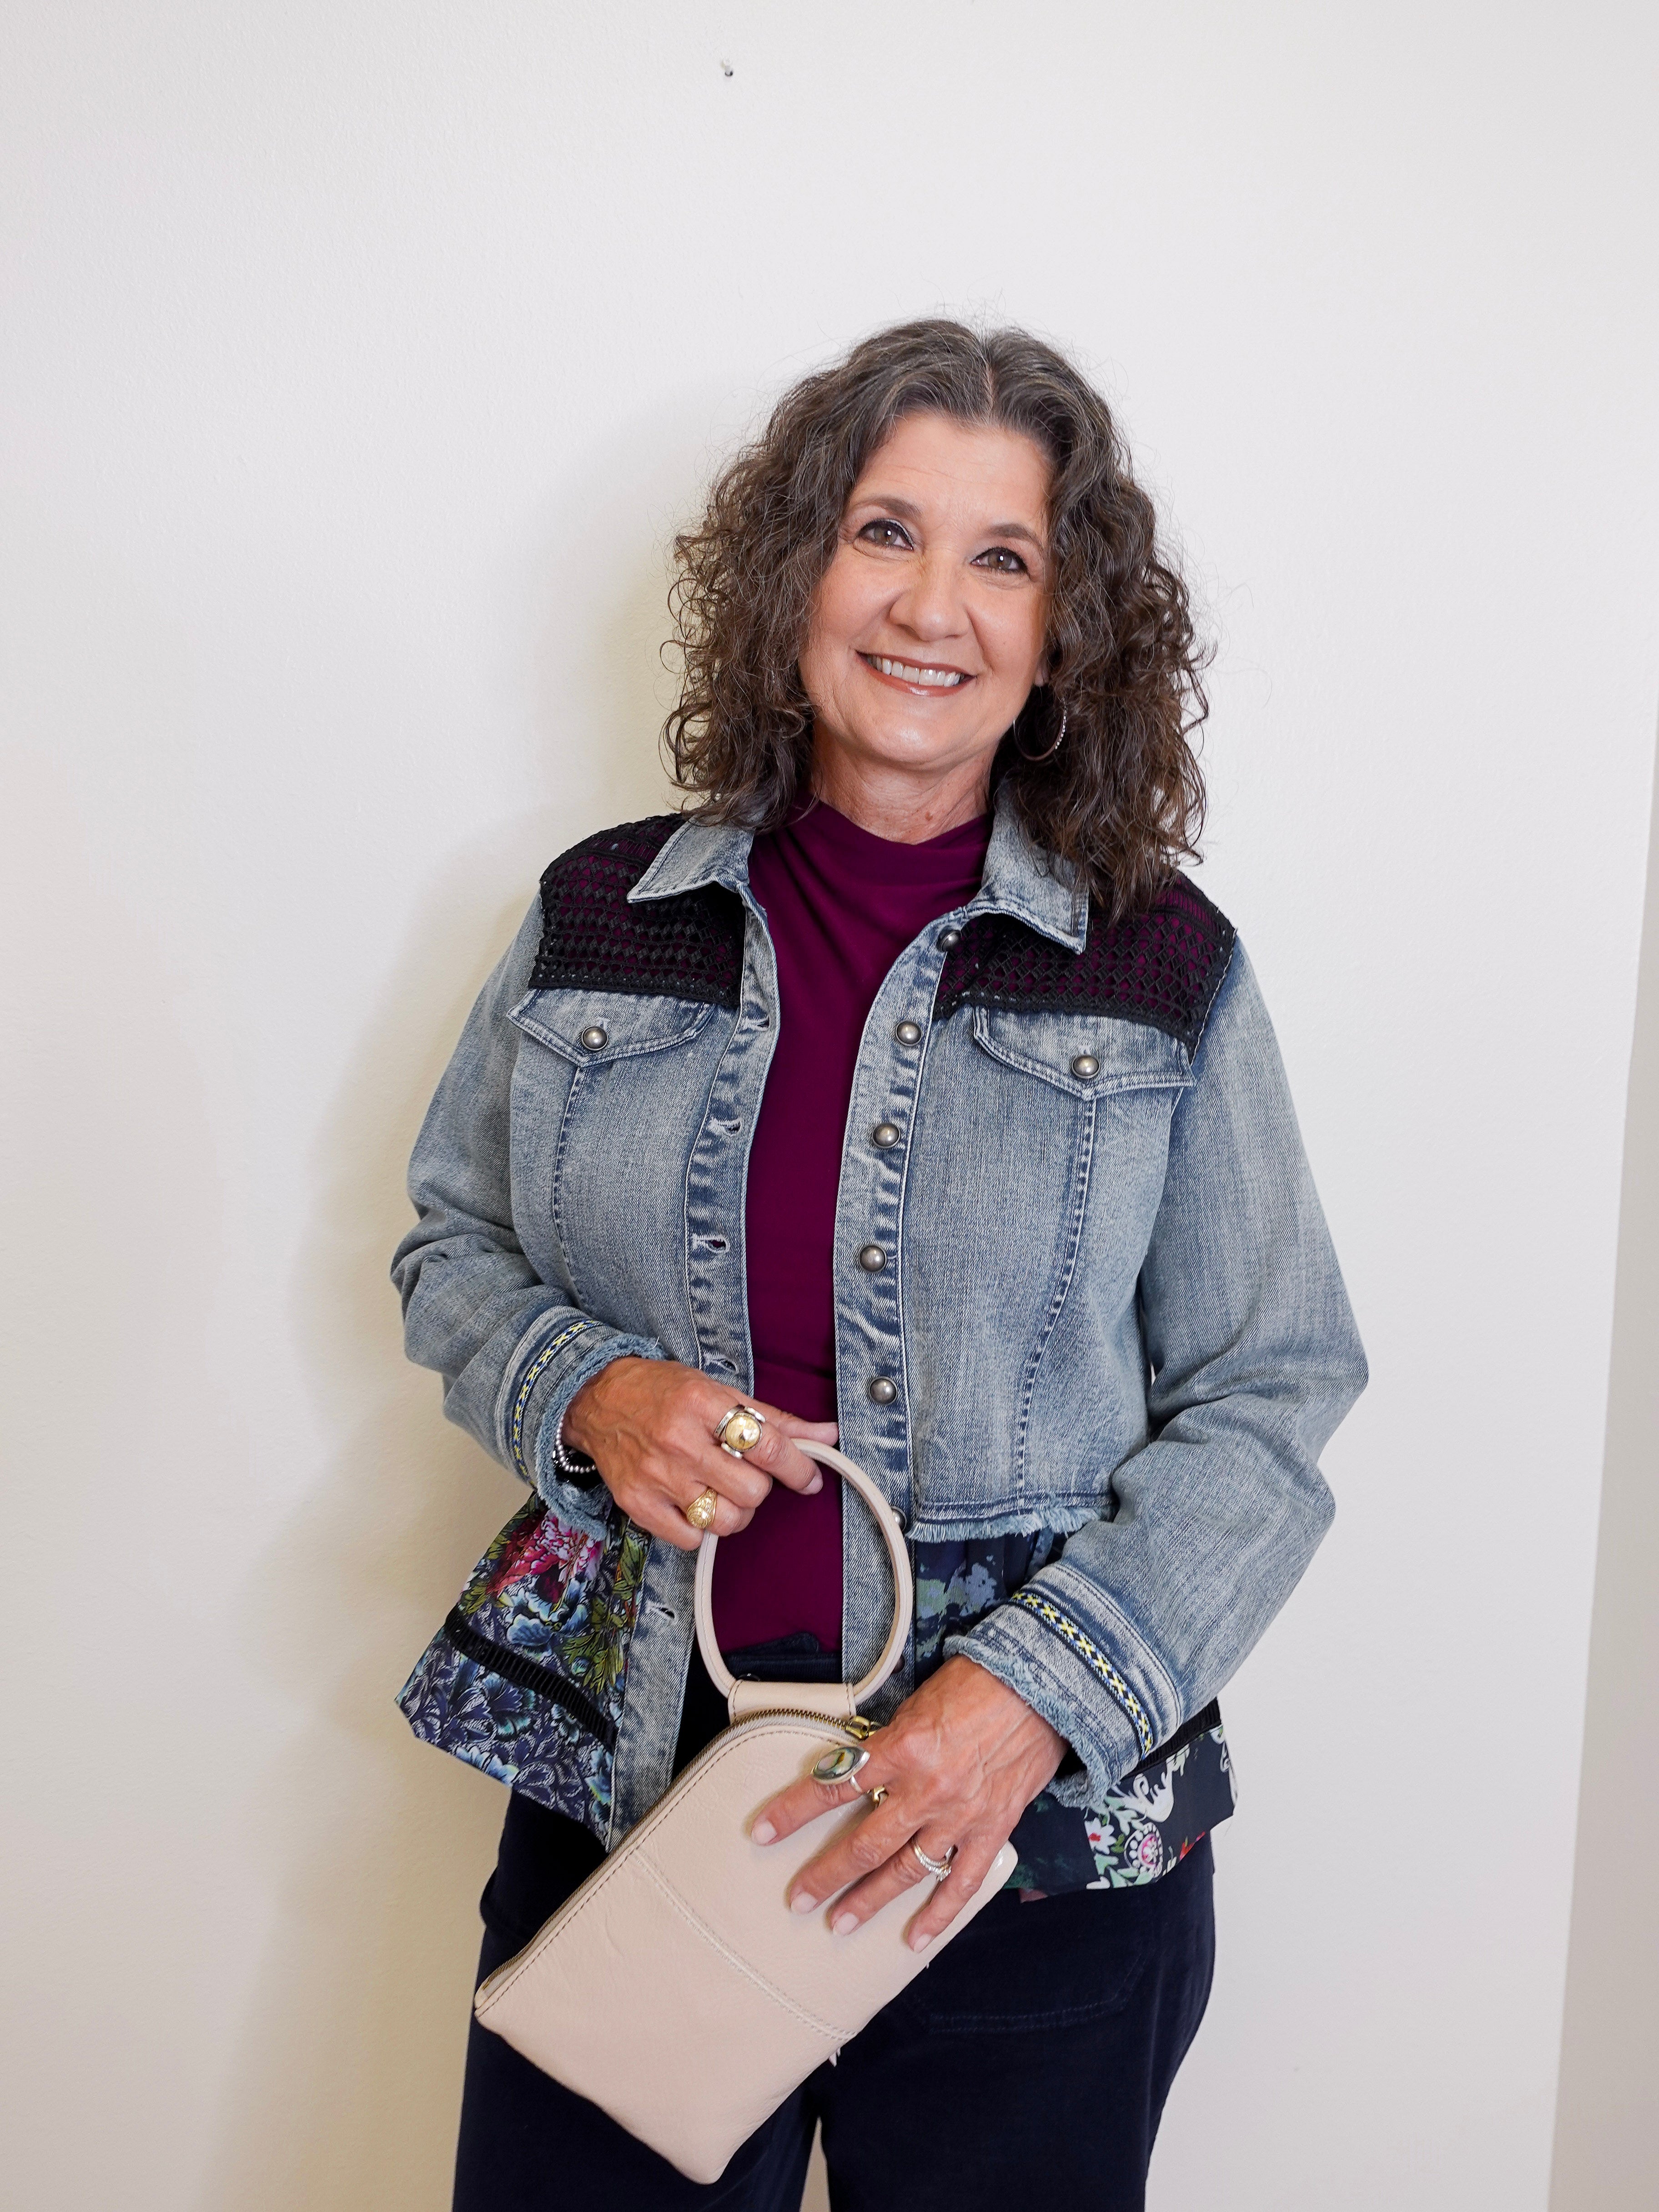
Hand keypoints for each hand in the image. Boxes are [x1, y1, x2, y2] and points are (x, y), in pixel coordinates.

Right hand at [562, 1357, 837, 1550]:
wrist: (596, 1400)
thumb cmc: (662, 1392)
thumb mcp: (718, 1391)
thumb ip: (775, 1418)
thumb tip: (827, 1435)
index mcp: (702, 1403)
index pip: (766, 1445)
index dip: (797, 1467)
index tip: (808, 1477)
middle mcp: (679, 1441)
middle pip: (751, 1491)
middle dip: (758, 1486)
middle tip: (743, 1472)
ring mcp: (656, 1476)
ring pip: (725, 1520)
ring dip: (734, 1511)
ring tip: (721, 1490)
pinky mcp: (638, 1504)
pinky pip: (691, 1537)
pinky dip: (700, 1527)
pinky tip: (692, 1501)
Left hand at [751, 1655, 1065, 1950]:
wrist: (1043, 1686)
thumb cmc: (978, 1683)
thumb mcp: (918, 1704)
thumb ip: (889, 1743)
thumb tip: (859, 1767)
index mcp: (902, 1748)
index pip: (835, 1784)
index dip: (794, 1811)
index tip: (762, 1833)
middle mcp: (926, 1789)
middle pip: (865, 1842)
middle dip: (826, 1875)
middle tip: (798, 1899)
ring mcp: (960, 1815)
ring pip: (905, 1870)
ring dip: (869, 1901)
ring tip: (840, 1924)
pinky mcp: (991, 1829)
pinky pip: (961, 1882)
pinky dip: (938, 1914)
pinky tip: (915, 1938)